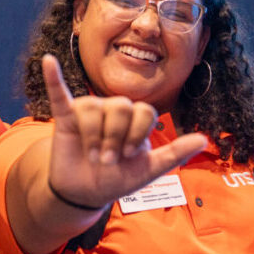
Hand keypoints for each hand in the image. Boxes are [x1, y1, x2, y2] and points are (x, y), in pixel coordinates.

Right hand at [43, 53, 206, 207]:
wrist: (85, 192)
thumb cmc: (117, 178)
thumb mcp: (149, 169)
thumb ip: (175, 153)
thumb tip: (205, 139)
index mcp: (134, 118)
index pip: (142, 111)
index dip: (136, 134)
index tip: (128, 156)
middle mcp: (112, 108)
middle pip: (120, 107)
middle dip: (115, 137)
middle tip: (107, 159)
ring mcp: (88, 110)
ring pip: (93, 109)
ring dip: (93, 138)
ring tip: (91, 156)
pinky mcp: (65, 116)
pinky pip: (59, 92)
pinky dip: (53, 77)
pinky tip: (48, 61)